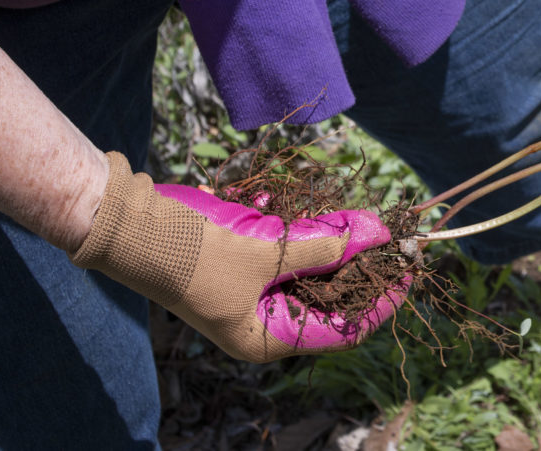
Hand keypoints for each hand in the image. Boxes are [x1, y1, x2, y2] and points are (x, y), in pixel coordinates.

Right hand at [71, 152, 403, 361]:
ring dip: (326, 236)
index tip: (409, 269)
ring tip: (352, 212)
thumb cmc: (195, 252)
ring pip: (310, 265)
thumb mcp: (267, 252)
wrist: (132, 225)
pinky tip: (278, 203)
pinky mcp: (244, 261)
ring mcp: (254, 289)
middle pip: (329, 293)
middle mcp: (264, 319)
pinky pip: (283, 245)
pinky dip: (290, 224)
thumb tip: (378, 233)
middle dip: (356, 259)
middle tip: (387, 231)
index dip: (380, 300)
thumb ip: (325, 243)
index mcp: (268, 337)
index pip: (343, 327)